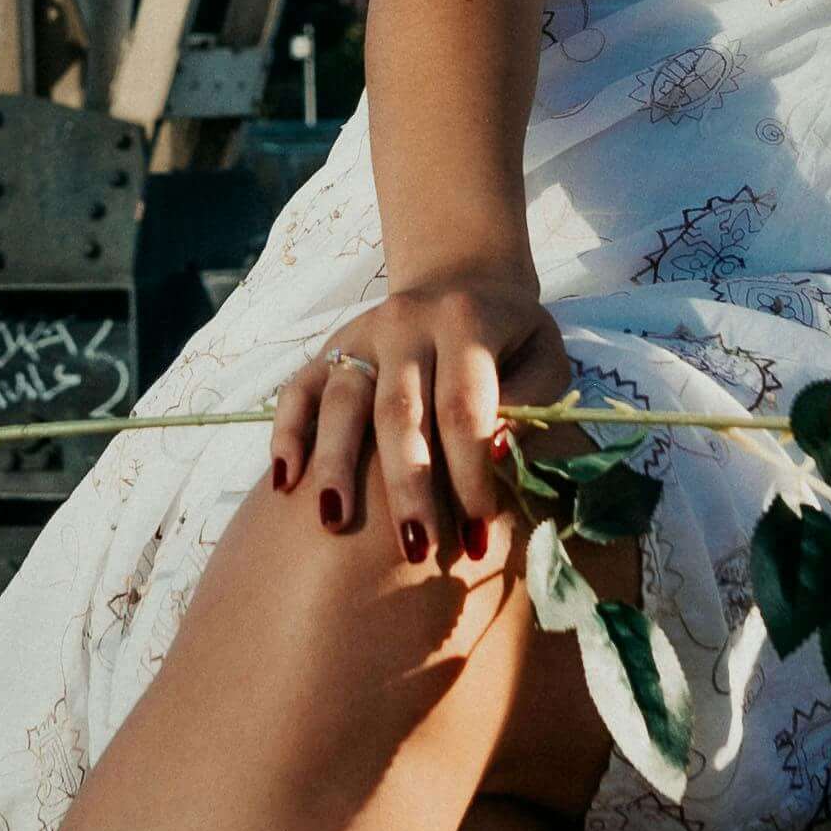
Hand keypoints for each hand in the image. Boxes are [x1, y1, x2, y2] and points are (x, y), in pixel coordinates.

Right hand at [265, 274, 571, 572]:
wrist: (466, 283)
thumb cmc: (512, 340)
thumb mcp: (544, 358)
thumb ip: (529, 403)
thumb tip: (495, 451)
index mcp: (465, 321)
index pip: (463, 407)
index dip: (470, 474)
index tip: (477, 535)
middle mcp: (406, 322)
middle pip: (399, 411)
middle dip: (407, 485)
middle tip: (415, 548)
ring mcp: (360, 334)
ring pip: (341, 400)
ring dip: (337, 465)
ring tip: (335, 522)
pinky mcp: (329, 347)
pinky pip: (298, 389)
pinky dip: (287, 433)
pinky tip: (286, 482)